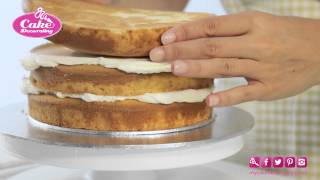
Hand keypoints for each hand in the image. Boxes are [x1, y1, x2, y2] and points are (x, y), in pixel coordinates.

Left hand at [149, 11, 319, 106]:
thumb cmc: (285, 34)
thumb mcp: (260, 23)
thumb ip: (230, 30)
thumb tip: (196, 33)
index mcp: (253, 23)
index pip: (213, 26)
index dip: (187, 31)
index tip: (165, 37)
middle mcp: (257, 43)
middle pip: (213, 46)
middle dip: (182, 51)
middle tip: (157, 55)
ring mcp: (264, 67)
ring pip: (225, 67)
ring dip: (197, 68)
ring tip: (173, 70)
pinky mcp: (271, 88)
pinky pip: (246, 93)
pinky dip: (226, 97)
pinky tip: (208, 100)